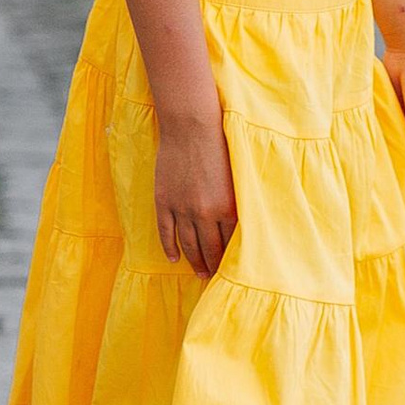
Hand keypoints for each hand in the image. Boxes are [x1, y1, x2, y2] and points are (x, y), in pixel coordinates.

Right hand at [153, 112, 237, 277]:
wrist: (191, 125)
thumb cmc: (219, 145)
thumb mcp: (235, 177)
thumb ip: (235, 203)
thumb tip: (241, 228)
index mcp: (227, 206)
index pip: (231, 243)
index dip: (232, 260)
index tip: (234, 272)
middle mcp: (204, 212)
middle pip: (210, 249)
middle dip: (214, 266)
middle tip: (215, 279)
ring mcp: (181, 208)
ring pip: (188, 244)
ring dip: (194, 261)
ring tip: (199, 273)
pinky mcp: (164, 200)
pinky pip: (166, 232)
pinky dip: (169, 248)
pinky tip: (174, 258)